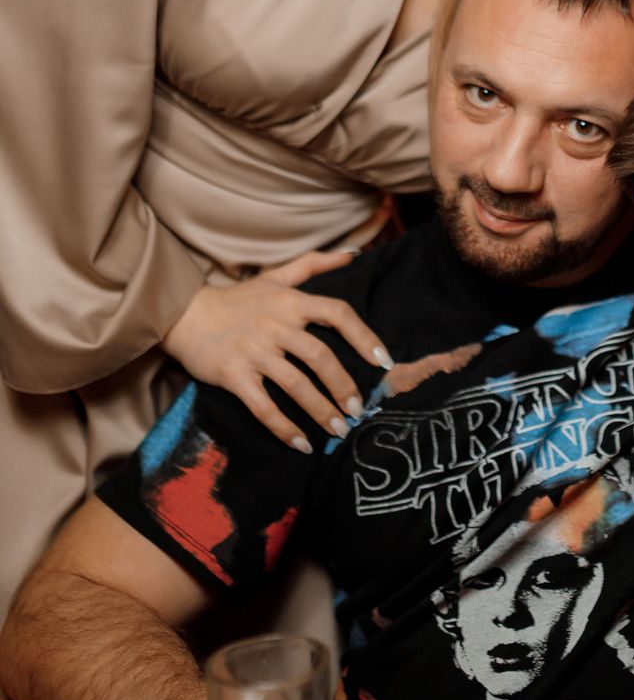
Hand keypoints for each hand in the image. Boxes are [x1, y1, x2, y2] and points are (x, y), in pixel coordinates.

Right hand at [161, 252, 389, 448]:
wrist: (183, 315)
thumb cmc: (236, 299)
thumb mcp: (275, 276)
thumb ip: (314, 263)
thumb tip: (352, 254)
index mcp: (291, 302)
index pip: (337, 313)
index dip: (364, 336)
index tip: (383, 361)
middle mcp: (276, 326)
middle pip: (320, 357)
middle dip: (343, 386)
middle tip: (358, 410)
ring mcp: (254, 352)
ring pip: (296, 385)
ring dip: (321, 411)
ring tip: (339, 430)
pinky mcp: (234, 376)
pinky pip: (264, 407)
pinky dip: (284, 428)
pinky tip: (302, 444)